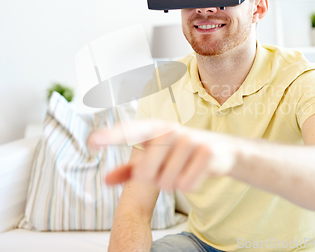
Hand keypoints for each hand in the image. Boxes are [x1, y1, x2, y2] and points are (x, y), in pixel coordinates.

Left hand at [87, 120, 237, 191]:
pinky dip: (190, 185)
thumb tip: (106, 180)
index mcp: (154, 129)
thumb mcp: (156, 158)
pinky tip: (197, 173)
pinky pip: (186, 185)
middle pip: (145, 174)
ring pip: (167, 182)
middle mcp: (169, 131)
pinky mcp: (206, 153)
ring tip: (184, 169)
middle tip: (170, 168)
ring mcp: (189, 140)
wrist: (221, 150)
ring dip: (174, 183)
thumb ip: (130, 169)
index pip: (129, 132)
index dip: (111, 137)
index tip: (92, 141)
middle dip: (155, 180)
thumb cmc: (182, 153)